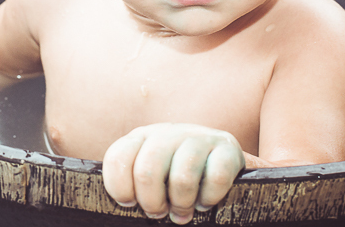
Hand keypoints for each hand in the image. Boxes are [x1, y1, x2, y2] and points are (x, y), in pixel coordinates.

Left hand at [102, 123, 244, 223]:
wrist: (219, 155)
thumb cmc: (175, 172)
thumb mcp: (150, 171)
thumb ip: (133, 180)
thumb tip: (126, 203)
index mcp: (142, 136)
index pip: (117, 159)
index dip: (120, 189)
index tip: (131, 202)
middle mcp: (168, 132)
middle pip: (147, 171)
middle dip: (152, 202)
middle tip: (160, 212)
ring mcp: (198, 137)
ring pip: (182, 178)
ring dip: (181, 204)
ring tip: (183, 211)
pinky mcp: (226, 148)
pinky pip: (216, 178)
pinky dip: (209, 198)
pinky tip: (205, 201)